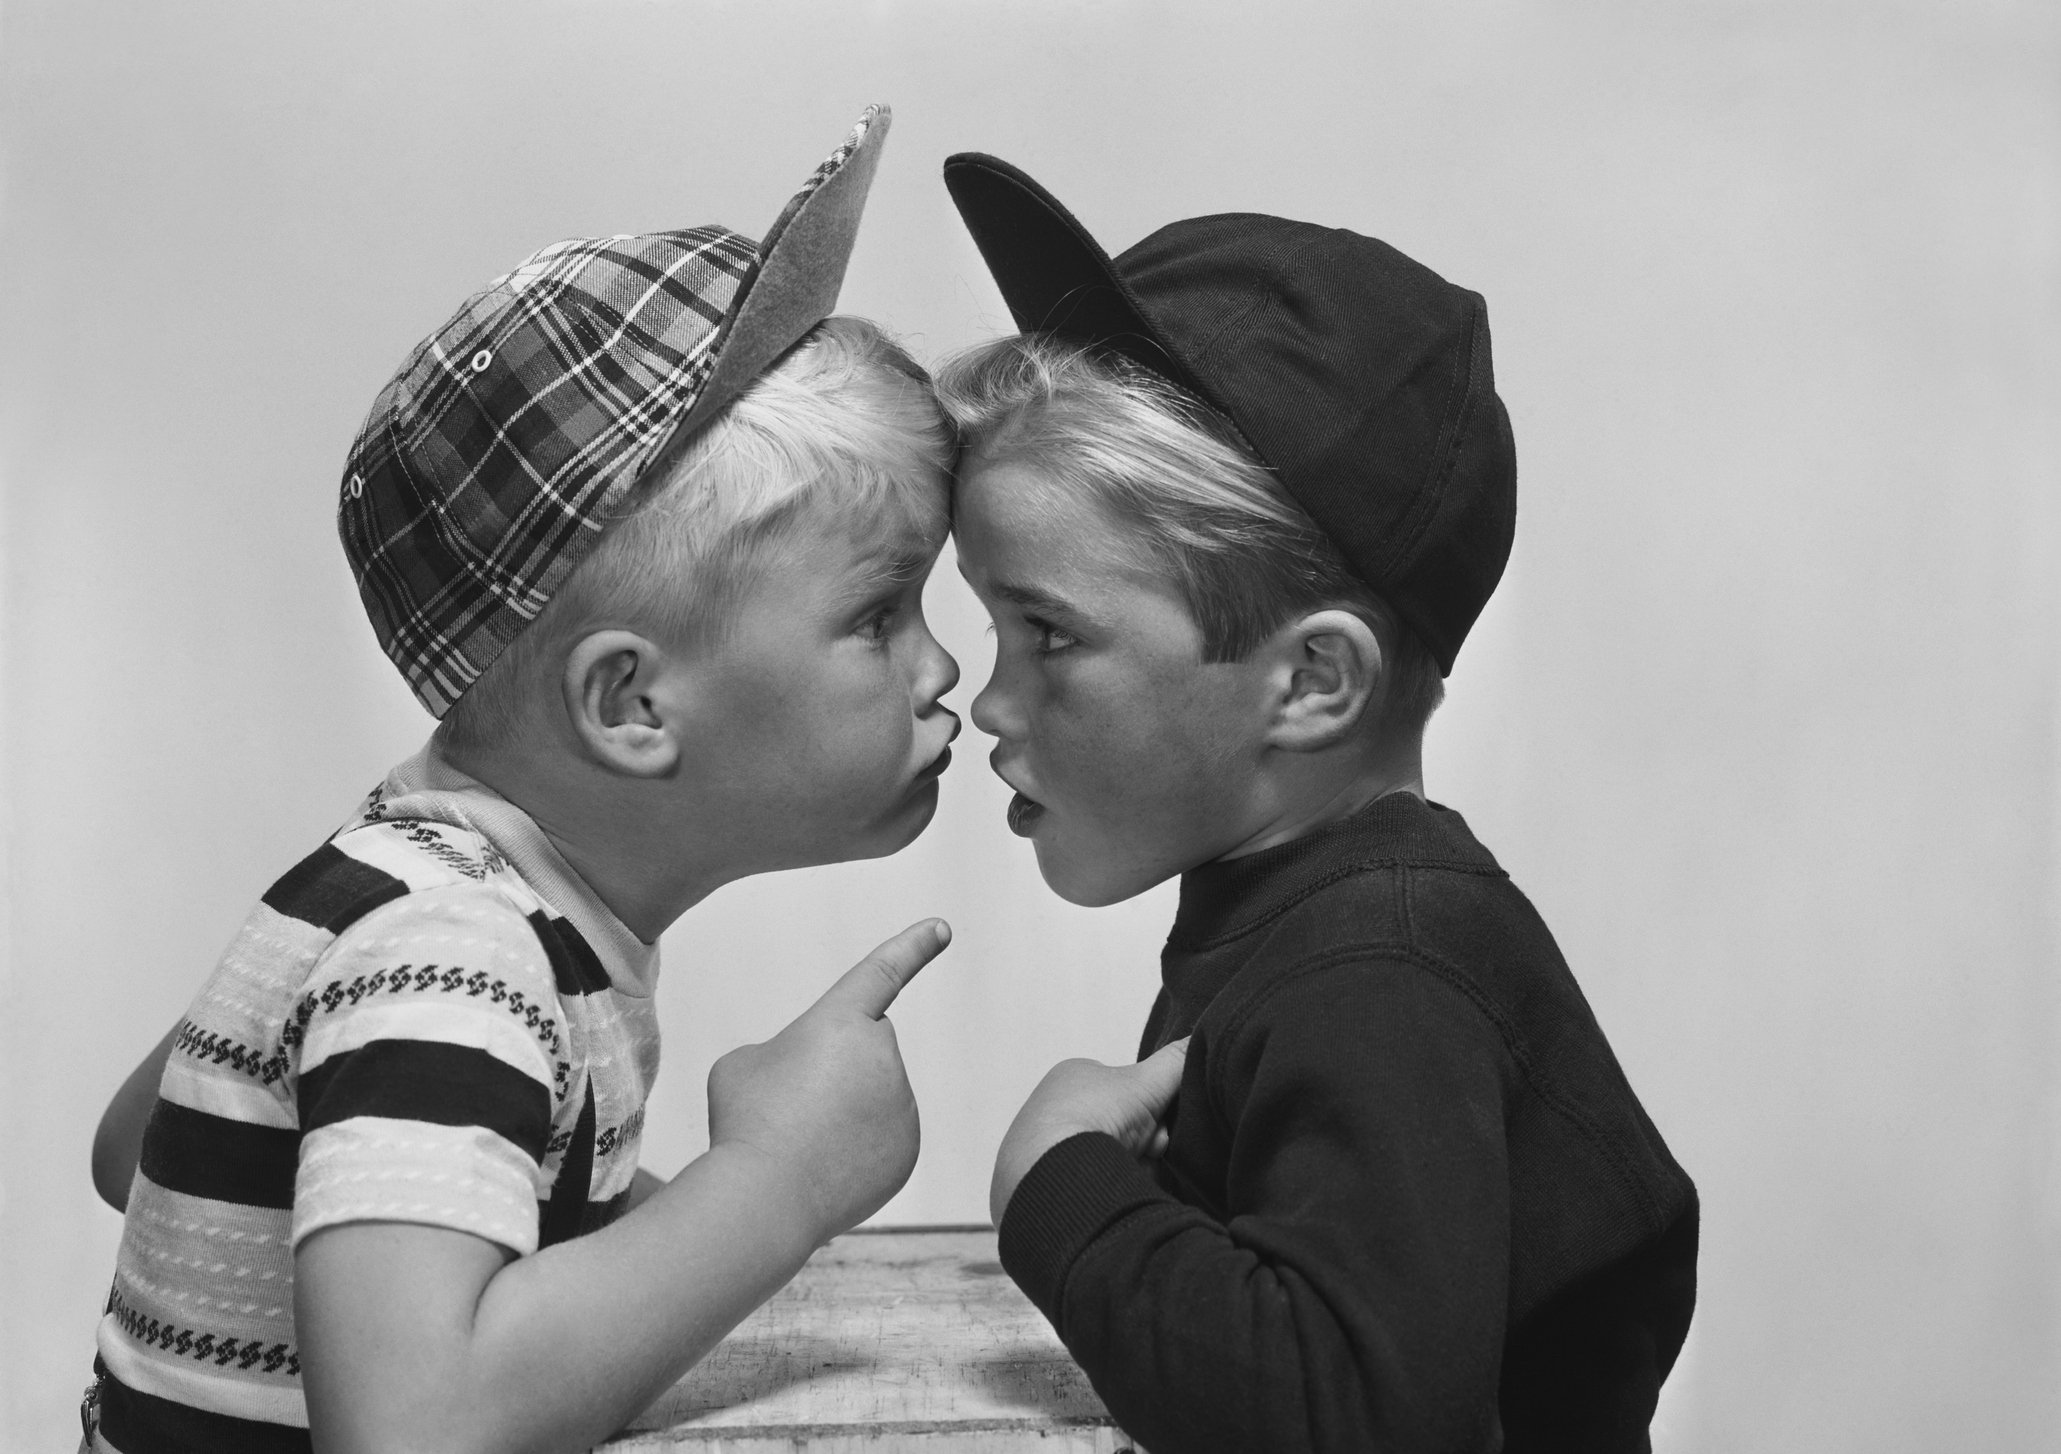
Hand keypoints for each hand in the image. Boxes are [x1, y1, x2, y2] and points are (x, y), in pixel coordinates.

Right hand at [707, 919, 949, 1244]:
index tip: (942, 928)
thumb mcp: (744, 1065)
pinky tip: (821, 1168)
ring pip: (871, 1098)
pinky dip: (855, 1151)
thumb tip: (809, 1081)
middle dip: (835, 1067)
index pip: (882, 972)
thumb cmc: (745, 1122)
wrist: (765, 1199)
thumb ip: (785, 1056)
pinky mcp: (907, 1151)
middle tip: (791, 1105)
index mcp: (840, 1020)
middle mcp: (883, 1055)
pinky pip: (880, 1139)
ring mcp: (902, 1105)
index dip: (912, 947)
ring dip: (841, 1112)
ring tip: (800, 1141)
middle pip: (862, 1049)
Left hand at [990, 1038, 1188, 1224]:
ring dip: (1128, 1169)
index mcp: (1072, 1078)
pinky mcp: (1042, 1188)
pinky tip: (1117, 1196)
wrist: (1049, 1174)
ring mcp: (1044, 1150)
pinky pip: (1089, 1188)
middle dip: (1142, 1144)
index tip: (1161, 1130)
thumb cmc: (1090, 1118)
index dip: (1151, 1111)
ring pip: (1106, 1160)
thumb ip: (1176, 1061)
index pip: (1125, 1091)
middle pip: (1120, 1128)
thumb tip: (1202, 1036)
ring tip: (1133, 1178)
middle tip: (1149, 1155)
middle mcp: (1053, 1110)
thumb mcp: (1144, 1083)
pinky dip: (1109, 1192)